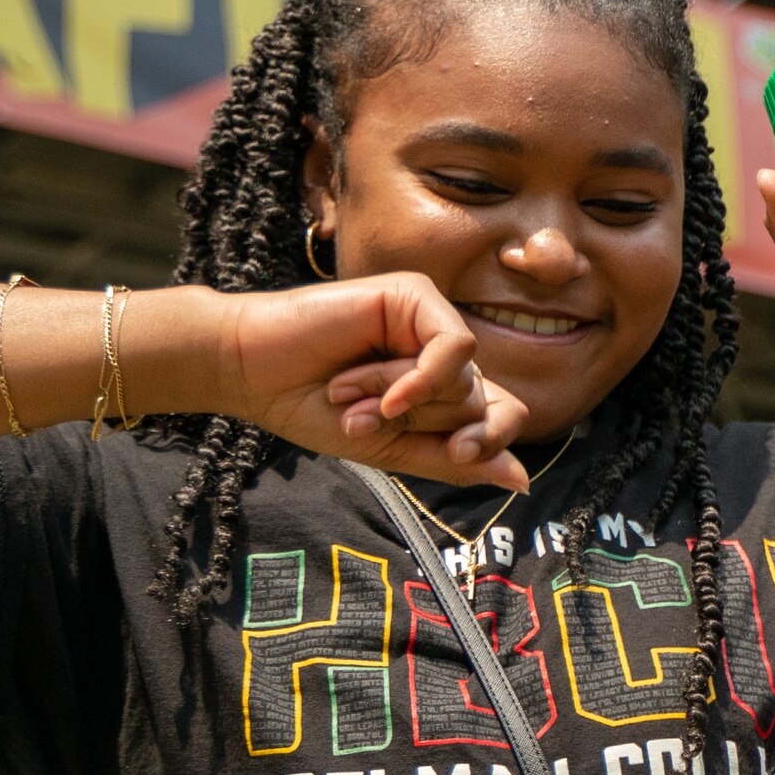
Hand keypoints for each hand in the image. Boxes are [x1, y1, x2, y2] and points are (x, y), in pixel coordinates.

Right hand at [204, 275, 538, 489]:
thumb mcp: (390, 448)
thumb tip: (522, 479)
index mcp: (440, 387)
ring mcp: (430, 319)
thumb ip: (453, 461)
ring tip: (347, 391)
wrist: (252, 372)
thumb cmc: (311, 408)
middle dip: (420, 424)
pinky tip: (383, 391)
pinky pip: (454, 348)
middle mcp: (441, 351)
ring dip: (401, 403)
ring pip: (466, 381)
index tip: (458, 455)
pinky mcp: (414, 294)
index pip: (502, 416)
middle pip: (481, 404)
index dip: (488, 442)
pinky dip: (420, 380)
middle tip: (361, 416)